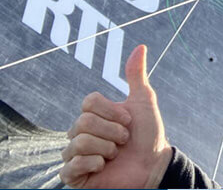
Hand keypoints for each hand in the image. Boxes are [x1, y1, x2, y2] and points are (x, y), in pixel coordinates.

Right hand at [60, 45, 171, 187]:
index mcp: (93, 115)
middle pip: (83, 122)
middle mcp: (80, 133)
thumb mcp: (144, 101)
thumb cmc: (148, 136)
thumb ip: (136, 76)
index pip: (89, 102)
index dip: (112, 111)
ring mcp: (75, 155)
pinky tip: (103, 167)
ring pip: (78, 142)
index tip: (129, 121)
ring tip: (115, 155)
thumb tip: (140, 46)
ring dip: (105, 148)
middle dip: (112, 131)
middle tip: (123, 141)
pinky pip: (70, 167)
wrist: (153, 166)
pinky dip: (93, 165)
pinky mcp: (74, 177)